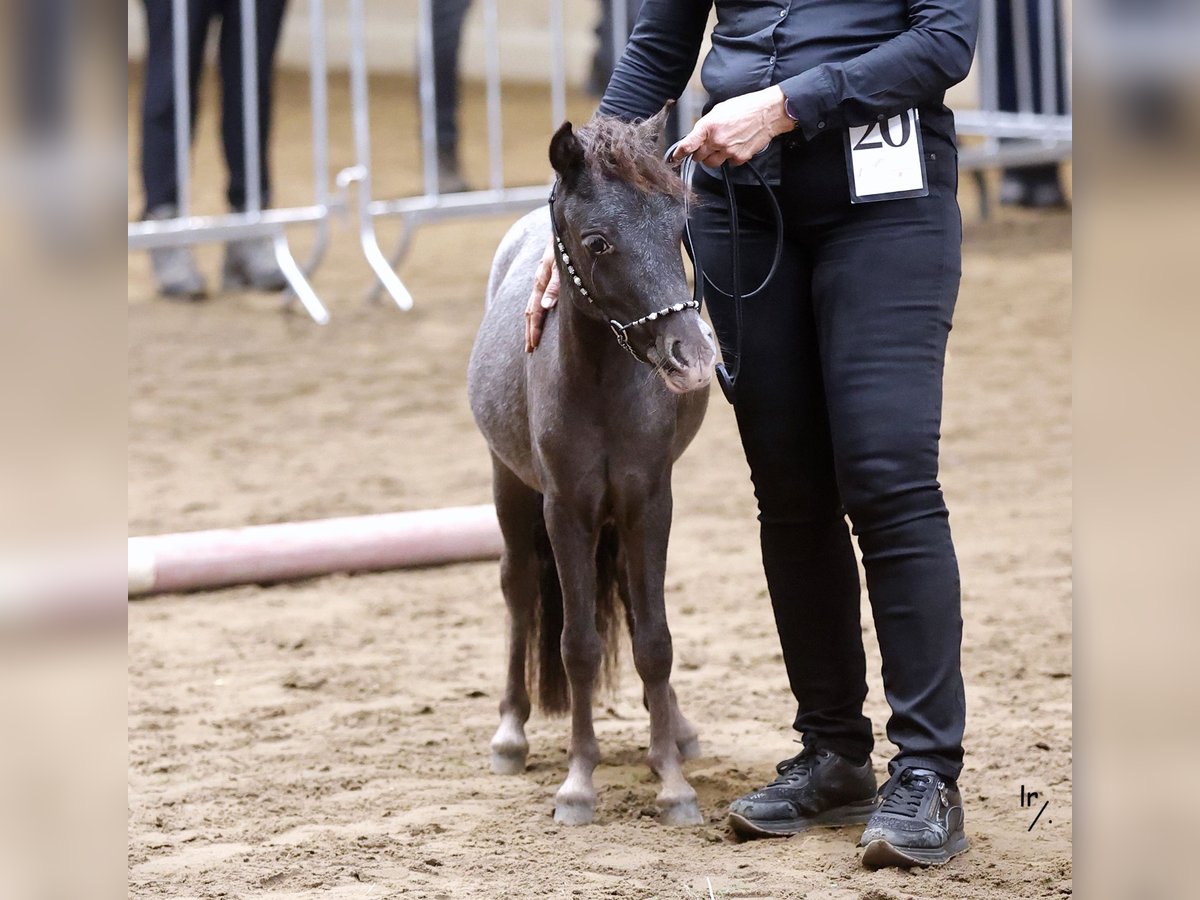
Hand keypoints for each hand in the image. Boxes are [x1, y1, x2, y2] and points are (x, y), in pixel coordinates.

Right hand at [524, 236, 558, 351]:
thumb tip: (545, 307)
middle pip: (530, 311)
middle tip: (529, 349)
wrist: (566, 223)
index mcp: (541, 279)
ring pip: (532, 304)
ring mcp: (541, 276)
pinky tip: (537, 316)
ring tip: (531, 338)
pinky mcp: (546, 273)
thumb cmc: (566, 243)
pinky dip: (534, 310)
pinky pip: (536, 296)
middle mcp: (539, 279)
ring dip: (531, 322)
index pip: (535, 311)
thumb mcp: (561, 263)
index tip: (533, 346)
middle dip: (530, 331)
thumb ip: (554, 285)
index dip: (534, 330)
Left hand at [671, 85, 794, 167]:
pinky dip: (729, 158)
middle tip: (708, 145)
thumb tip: (698, 136)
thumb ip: (706, 125)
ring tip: (722, 146)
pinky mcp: (739, 158)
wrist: (767, 113)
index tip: (675, 157)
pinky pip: (728, 163)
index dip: (679, 153)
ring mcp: (728, 151)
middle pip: (698, 157)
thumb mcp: (719, 110)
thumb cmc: (745, 107)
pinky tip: (735, 146)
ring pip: (711, 163)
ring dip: (713, 157)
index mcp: (709, 126)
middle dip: (700, 153)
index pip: (688, 144)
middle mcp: (717, 140)